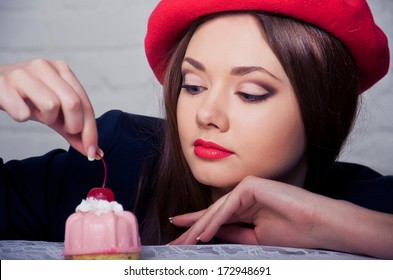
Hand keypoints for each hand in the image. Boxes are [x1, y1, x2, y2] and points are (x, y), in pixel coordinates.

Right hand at [0, 59, 97, 158]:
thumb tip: (94, 153)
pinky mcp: (2, 83)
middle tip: (60, 127)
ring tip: (35, 112)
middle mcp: (45, 67)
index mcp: (62, 70)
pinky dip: (21, 117)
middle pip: (73, 104)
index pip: (85, 104)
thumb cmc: (26, 98)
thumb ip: (74, 131)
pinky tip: (16, 108)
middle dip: (72, 125)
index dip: (91, 130)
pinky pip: (22, 112)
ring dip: (45, 118)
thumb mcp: (54, 114)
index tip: (92, 152)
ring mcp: (23, 72)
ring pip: (51, 105)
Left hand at [170, 176, 392, 258]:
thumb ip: (233, 232)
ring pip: (217, 210)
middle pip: (213, 214)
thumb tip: (209, 233)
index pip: (218, 219)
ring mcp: (248, 188)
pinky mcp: (251, 184)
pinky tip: (202, 235)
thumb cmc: (295, 233)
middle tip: (174, 243)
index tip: (180, 237)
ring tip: (183, 242)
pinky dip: (215, 222)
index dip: (197, 227)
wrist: (321, 226)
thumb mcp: (257, 238)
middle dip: (193, 229)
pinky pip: (228, 207)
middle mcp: (245, 196)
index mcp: (247, 208)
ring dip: (200, 227)